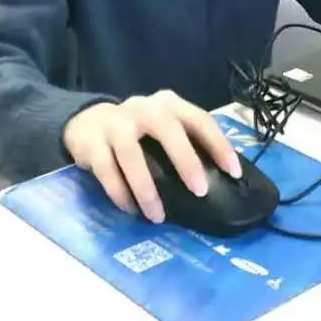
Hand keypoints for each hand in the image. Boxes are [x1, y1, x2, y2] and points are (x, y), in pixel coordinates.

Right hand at [62, 90, 241, 222]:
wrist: (87, 122)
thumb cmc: (137, 130)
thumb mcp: (162, 127)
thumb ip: (184, 141)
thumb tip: (218, 177)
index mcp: (168, 104)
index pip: (199, 119)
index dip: (218, 144)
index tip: (233, 172)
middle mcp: (143, 108)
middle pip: (168, 130)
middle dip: (186, 161)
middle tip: (200, 191)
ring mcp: (116, 123)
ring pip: (131, 155)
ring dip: (146, 188)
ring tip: (158, 217)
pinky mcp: (92, 143)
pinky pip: (107, 171)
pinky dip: (120, 193)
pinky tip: (131, 210)